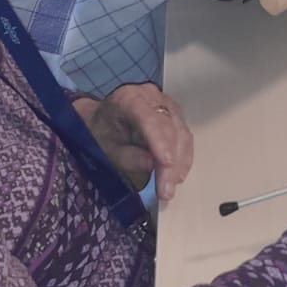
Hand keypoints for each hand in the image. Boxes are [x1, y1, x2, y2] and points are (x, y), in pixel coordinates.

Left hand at [75, 84, 193, 203]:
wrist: (102, 119)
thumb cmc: (102, 133)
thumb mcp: (106, 148)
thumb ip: (127, 156)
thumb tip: (151, 164)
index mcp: (129, 98)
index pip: (149, 118)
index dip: (160, 141)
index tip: (166, 164)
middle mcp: (151, 96)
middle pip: (169, 127)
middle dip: (171, 161)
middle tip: (166, 190)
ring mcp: (166, 103)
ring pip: (181, 132)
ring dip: (180, 162)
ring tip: (171, 186)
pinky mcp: (175, 113)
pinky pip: (184, 135)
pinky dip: (183, 157)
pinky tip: (178, 175)